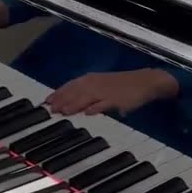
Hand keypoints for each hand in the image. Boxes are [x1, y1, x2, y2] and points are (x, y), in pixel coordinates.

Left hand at [45, 70, 179, 116]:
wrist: (145, 82)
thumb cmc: (121, 85)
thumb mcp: (101, 85)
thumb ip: (86, 93)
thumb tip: (70, 102)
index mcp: (91, 79)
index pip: (71, 85)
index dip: (59, 93)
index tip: (47, 101)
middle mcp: (96, 84)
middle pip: (76, 92)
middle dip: (62, 101)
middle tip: (51, 109)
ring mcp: (106, 91)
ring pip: (87, 98)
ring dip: (75, 104)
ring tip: (64, 112)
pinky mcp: (117, 99)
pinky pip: (105, 104)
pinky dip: (96, 108)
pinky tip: (88, 113)